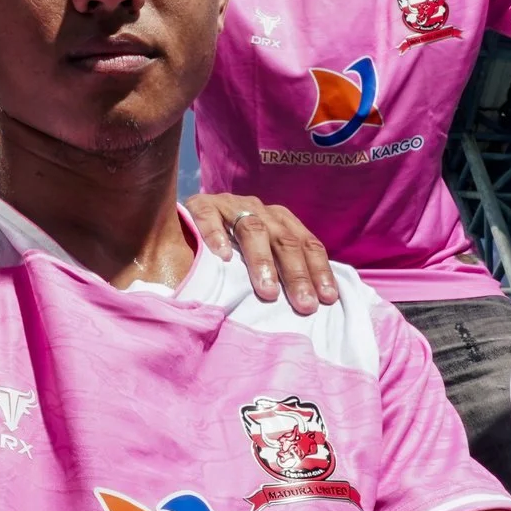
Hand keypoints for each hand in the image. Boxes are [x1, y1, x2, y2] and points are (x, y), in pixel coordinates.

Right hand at [187, 194, 336, 314]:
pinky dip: (216, 234)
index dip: (318, 270)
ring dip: (262, 261)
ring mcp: (230, 205)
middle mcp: (259, 209)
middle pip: (284, 240)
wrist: (183, 220)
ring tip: (268, 291)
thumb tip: (313, 305)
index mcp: (280, 220)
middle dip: (297, 274)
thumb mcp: (261, 254)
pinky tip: (222, 256)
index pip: (306, 244)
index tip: (327, 299)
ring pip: (252, 229)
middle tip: (304, 304)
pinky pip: (209, 216)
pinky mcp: (200, 205)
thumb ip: (281, 271)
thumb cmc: (228, 247)